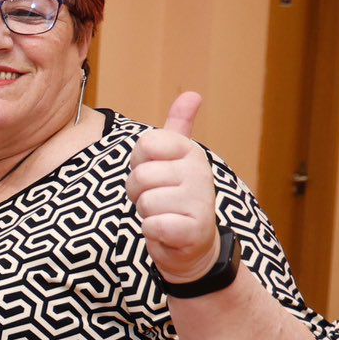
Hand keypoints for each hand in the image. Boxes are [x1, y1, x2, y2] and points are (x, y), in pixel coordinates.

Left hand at [128, 91, 220, 283]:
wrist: (191, 245)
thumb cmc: (174, 197)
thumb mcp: (175, 159)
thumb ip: (179, 127)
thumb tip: (193, 93)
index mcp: (190, 151)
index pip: (145, 144)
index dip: (139, 164)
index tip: (153, 173)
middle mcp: (200, 171)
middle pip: (141, 176)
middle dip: (139, 192)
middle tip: (156, 200)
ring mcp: (200, 200)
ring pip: (145, 201)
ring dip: (147, 213)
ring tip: (164, 215)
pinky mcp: (194, 229)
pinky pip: (153, 224)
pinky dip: (153, 231)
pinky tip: (168, 232)